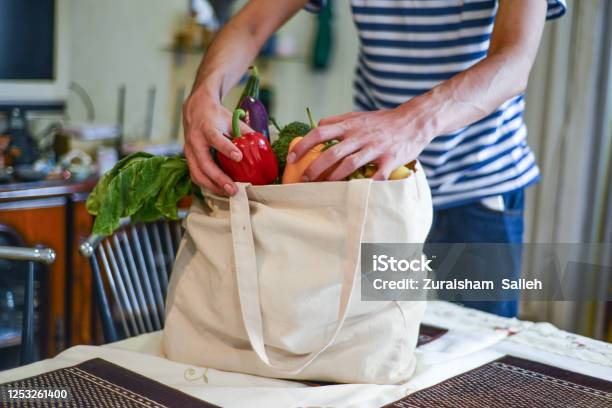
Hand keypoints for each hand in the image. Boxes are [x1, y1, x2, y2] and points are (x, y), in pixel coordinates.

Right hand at [183, 87, 251, 194]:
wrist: (195, 110)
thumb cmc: (215, 116)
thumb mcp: (230, 119)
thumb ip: (244, 132)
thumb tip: (261, 146)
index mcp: (206, 127)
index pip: (215, 138)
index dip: (226, 148)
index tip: (238, 157)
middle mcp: (195, 140)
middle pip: (204, 163)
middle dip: (219, 178)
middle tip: (233, 189)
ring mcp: (189, 151)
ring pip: (197, 173)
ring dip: (213, 186)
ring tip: (228, 193)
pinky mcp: (189, 159)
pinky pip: (196, 176)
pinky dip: (207, 185)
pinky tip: (219, 190)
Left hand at [287, 105, 431, 180]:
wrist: (414, 120)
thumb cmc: (383, 120)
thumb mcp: (358, 116)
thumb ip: (338, 120)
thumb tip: (317, 125)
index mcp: (350, 125)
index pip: (319, 133)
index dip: (303, 146)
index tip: (292, 159)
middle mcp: (360, 136)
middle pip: (332, 152)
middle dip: (315, 168)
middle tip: (305, 180)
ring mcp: (375, 148)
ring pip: (350, 164)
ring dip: (334, 178)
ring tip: (324, 187)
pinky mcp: (390, 159)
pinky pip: (376, 175)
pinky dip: (367, 185)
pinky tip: (357, 192)